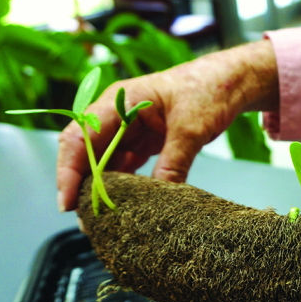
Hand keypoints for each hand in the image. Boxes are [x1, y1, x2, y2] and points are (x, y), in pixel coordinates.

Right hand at [56, 39, 278, 211]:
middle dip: (82, 186)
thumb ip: (175, 161)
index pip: (80, 137)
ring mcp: (129, 129)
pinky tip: (124, 206)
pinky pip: (124, 166)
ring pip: (104, 163)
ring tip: (103, 220)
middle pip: (86, 153)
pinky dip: (122, 185)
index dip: (69, 171)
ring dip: (102, 189)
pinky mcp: (144, 141)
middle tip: (86, 221)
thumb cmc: (210, 89)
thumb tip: (161, 196)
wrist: (232, 80)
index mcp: (119, 102)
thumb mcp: (192, 127)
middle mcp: (116, 115)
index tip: (68, 202)